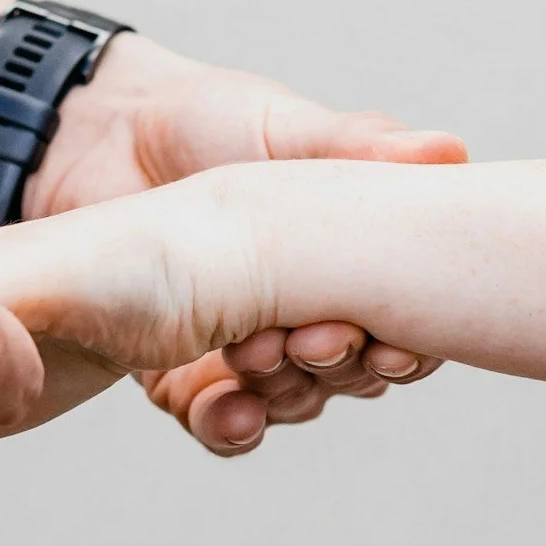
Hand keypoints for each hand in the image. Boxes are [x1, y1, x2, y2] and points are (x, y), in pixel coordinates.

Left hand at [28, 36, 458, 453]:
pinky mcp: (185, 374)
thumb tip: (449, 151)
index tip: (394, 346)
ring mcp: (250, 348)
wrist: (96, 139)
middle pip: (355, 374)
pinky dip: (231, 424)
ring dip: (288, 392)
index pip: (406, 324)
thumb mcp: (284, 127)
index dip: (410, 348)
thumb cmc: (202, 120)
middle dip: (341, 366)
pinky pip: (220, 421)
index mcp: (349, 258)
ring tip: (257, 356)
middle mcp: (309, 312)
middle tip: (312, 339)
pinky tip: (233, 411)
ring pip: (295, 402)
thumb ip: (357, 146)